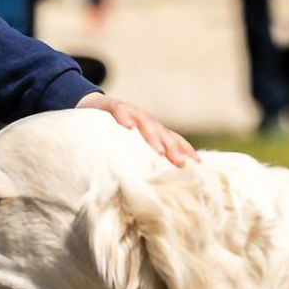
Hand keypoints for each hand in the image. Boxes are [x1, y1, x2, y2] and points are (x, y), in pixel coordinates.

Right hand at [75, 92, 197, 165]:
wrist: (90, 105)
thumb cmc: (111, 130)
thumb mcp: (128, 144)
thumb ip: (140, 158)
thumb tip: (152, 184)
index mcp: (150, 129)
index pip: (171, 138)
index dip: (185, 148)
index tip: (198, 163)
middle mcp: (143, 119)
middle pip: (161, 132)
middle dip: (172, 147)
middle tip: (180, 163)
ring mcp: (129, 111)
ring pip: (144, 121)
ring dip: (152, 136)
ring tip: (159, 151)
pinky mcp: (112, 104)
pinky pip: (119, 110)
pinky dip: (124, 117)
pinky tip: (128, 126)